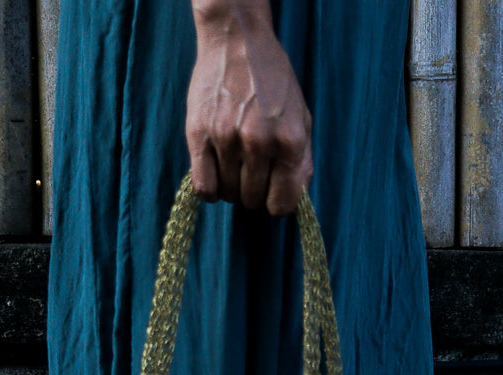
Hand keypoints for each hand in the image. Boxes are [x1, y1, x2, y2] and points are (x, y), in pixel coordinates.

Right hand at [187, 12, 312, 216]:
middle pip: (253, 200)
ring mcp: (227, 138)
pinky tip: (215, 175)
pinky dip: (211, 190)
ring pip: (229, 194)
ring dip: (232, 188)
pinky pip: (204, 186)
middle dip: (254, 194)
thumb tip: (295, 199)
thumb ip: (302, 161)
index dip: (277, 204)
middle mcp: (259, 142)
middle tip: (252, 173)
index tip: (272, 195)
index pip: (282, 203)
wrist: (237, 42)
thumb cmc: (273, 81)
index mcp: (290, 141)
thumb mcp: (301, 118)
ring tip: (235, 167)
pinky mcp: (199, 134)